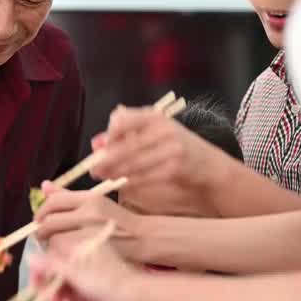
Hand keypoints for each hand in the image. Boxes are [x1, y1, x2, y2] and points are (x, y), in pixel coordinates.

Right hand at [27, 242, 148, 300]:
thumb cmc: (108, 280)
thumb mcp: (75, 270)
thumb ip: (51, 265)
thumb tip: (30, 258)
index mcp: (82, 246)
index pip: (52, 251)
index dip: (41, 267)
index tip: (34, 280)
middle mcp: (85, 259)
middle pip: (56, 269)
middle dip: (48, 284)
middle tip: (42, 296)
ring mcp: (89, 276)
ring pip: (63, 284)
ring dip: (56, 295)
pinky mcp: (92, 292)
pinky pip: (72, 295)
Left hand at [34, 184, 144, 261]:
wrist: (143, 238)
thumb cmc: (119, 221)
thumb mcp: (97, 203)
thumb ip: (70, 196)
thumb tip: (44, 185)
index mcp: (90, 198)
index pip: (54, 201)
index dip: (41, 211)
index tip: (39, 220)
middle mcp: (90, 212)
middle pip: (51, 221)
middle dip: (41, 231)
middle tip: (41, 236)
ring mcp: (91, 231)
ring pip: (56, 238)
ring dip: (49, 243)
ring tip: (52, 246)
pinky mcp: (92, 249)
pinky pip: (66, 252)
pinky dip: (60, 254)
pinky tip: (63, 254)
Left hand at [89, 106, 222, 193]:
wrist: (208, 165)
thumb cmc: (176, 148)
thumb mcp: (154, 133)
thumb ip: (126, 135)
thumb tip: (96, 143)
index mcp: (155, 116)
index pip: (124, 119)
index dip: (109, 134)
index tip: (99, 147)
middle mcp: (163, 130)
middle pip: (126, 145)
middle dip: (106, 159)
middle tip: (92, 169)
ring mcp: (171, 150)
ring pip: (133, 163)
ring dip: (114, 172)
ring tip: (102, 176)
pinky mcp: (174, 169)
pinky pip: (144, 177)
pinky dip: (129, 182)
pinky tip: (119, 184)